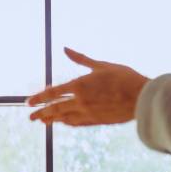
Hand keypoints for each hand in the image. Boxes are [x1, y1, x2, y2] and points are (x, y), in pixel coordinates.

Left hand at [27, 48, 148, 126]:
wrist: (142, 98)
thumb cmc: (124, 78)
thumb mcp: (102, 65)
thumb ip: (81, 59)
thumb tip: (65, 48)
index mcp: (80, 85)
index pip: (53, 93)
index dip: (39, 98)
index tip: (29, 102)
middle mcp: (80, 102)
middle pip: (55, 109)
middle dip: (41, 113)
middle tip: (30, 116)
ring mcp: (87, 114)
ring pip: (64, 118)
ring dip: (51, 119)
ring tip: (42, 121)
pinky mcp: (96, 121)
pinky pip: (76, 123)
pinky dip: (67, 122)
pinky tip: (63, 122)